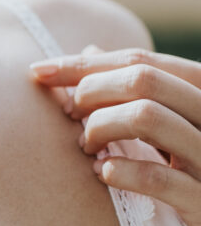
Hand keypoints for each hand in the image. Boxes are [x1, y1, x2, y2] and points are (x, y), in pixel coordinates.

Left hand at [29, 45, 200, 225]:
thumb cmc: (188, 158)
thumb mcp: (165, 114)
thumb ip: (132, 85)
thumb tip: (89, 50)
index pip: (137, 60)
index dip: (82, 65)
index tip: (39, 71)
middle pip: (141, 80)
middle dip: (91, 92)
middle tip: (69, 114)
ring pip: (146, 117)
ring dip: (101, 127)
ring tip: (86, 144)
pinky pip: (156, 176)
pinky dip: (120, 171)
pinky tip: (102, 172)